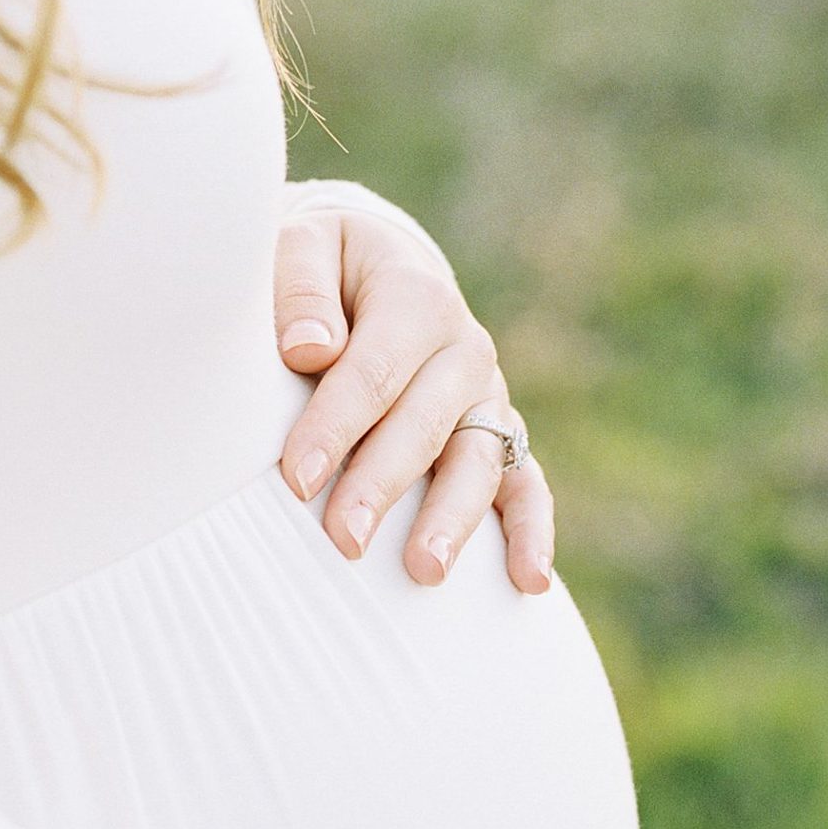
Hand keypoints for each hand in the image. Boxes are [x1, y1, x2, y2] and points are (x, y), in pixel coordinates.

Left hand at [273, 205, 553, 593]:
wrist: (377, 266)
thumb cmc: (325, 266)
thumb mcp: (305, 246)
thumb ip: (301, 287)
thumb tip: (309, 349)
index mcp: (416, 298)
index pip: (372, 371)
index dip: (334, 426)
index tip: (295, 480)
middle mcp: (462, 348)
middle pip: (423, 424)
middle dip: (382, 484)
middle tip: (344, 539)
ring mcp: (486, 396)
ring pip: (478, 462)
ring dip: (452, 518)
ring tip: (424, 570)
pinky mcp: (498, 433)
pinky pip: (526, 483)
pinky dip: (531, 531)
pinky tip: (528, 583)